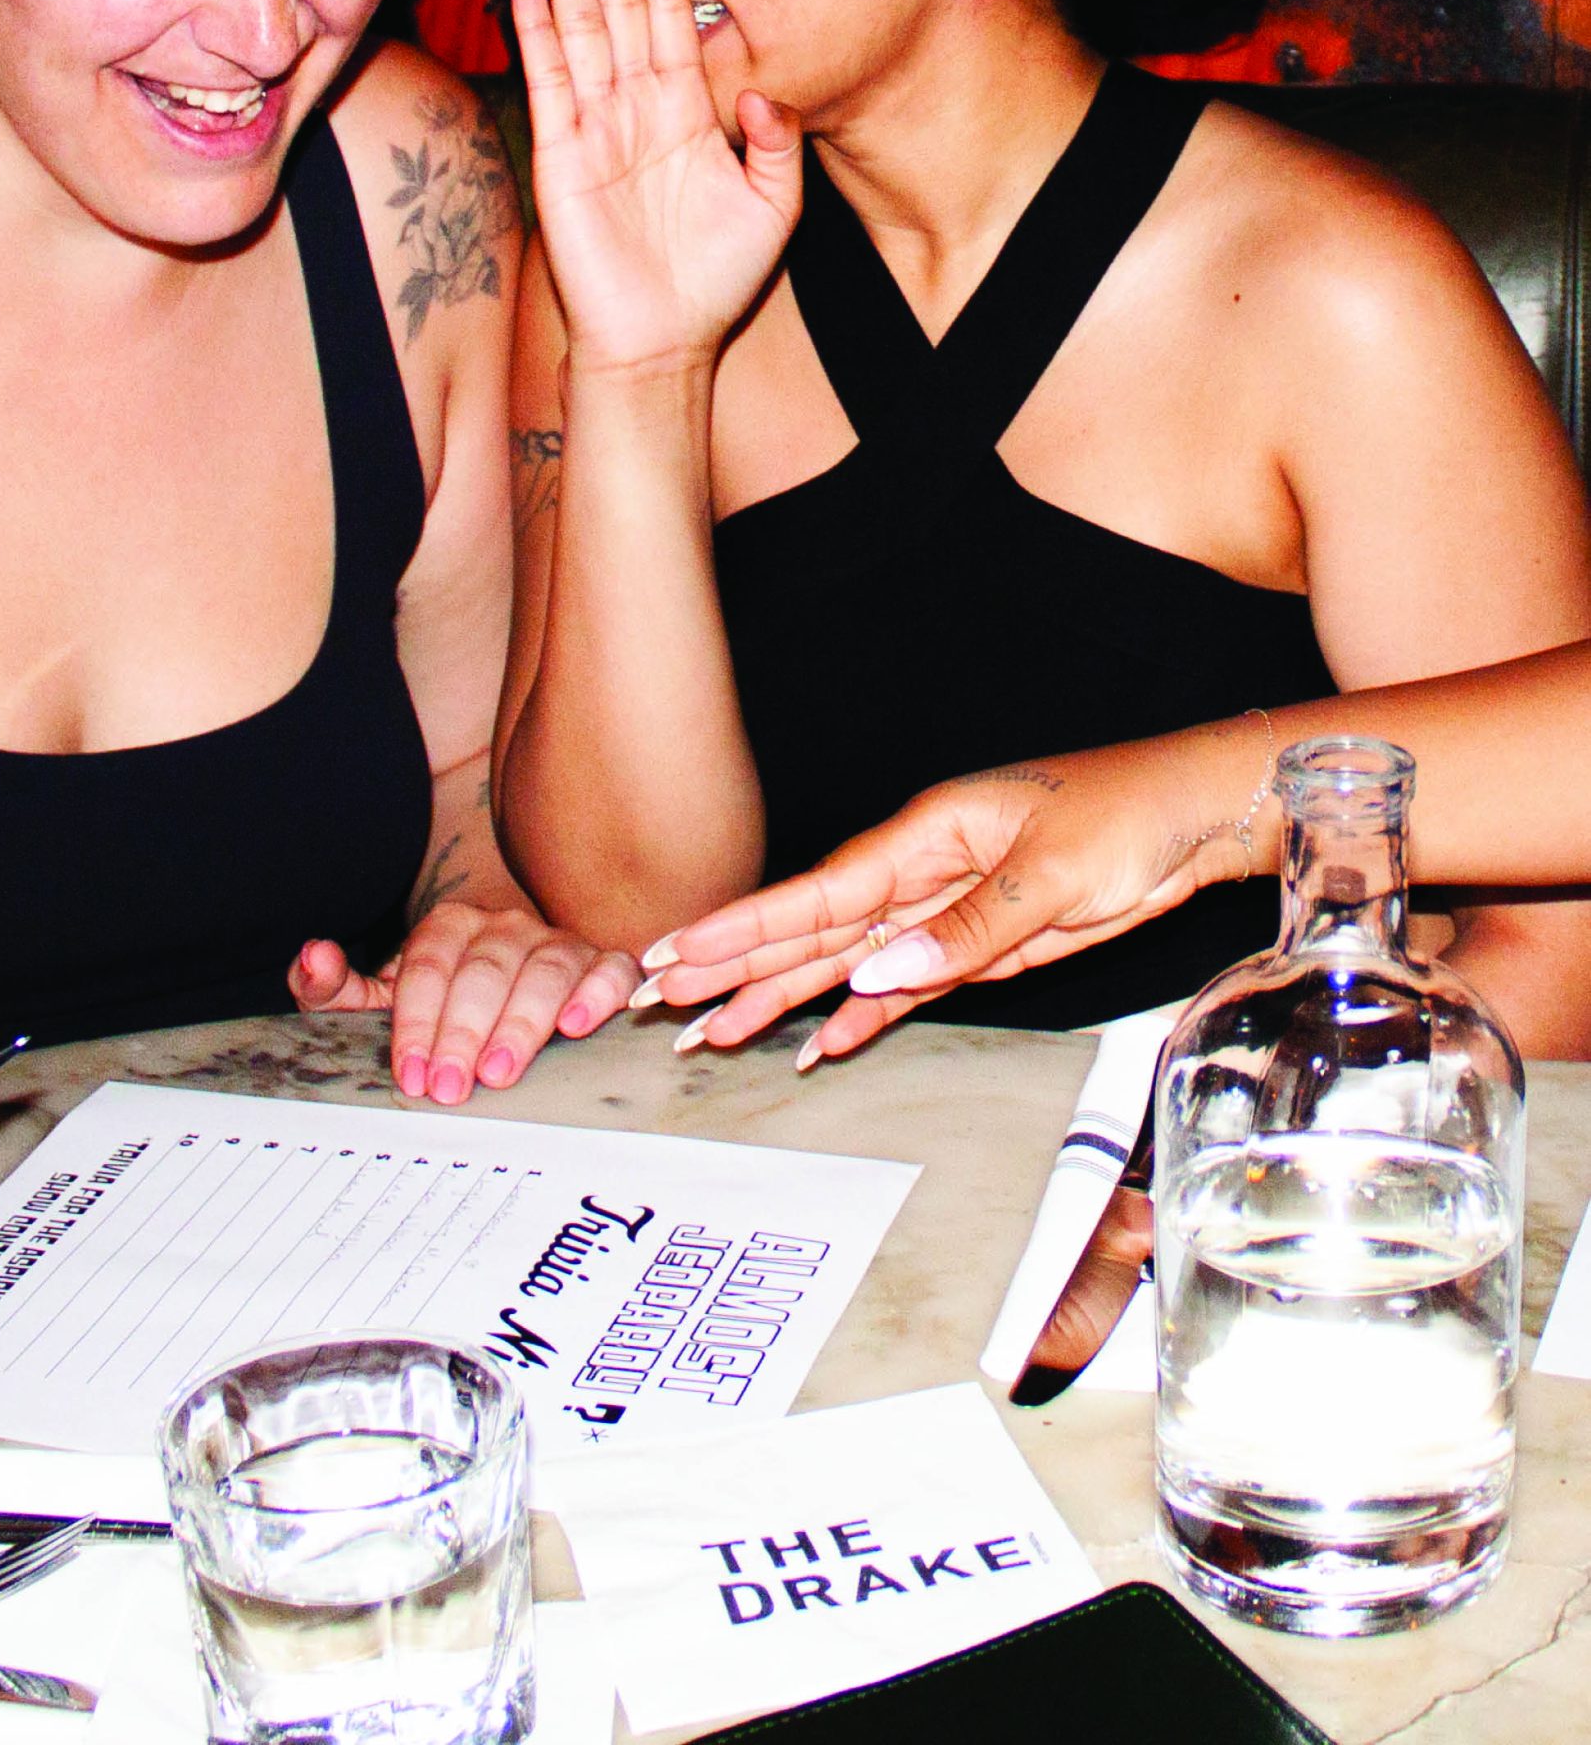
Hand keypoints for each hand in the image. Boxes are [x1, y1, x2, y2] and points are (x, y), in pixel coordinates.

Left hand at [290, 903, 638, 1102]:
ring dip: (522, 1021)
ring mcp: (555, 944)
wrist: (496, 1005)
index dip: (417, 1021)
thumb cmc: (433, 1010)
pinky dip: (597, 992)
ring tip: (500, 1071)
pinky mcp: (599, 966)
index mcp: (447, 928)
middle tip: (451, 1086)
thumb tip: (313, 956)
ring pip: (545, 970)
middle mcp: (504, 927)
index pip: (429, 968)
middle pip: (485, 971)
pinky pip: (608, 969)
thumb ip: (333, 987)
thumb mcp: (377, 1004)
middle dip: (464, 1031)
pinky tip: (579, 1025)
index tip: (411, 1072)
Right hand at [510, 0, 801, 376]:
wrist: (662, 344)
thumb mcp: (774, 206)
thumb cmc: (715, 281)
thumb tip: (764, 92)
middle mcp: (635, 105)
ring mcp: (594, 125)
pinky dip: (537, 30)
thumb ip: (777, 144)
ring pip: (581, 26)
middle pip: (619, 0)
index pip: (670, 11)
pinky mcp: (560, 154)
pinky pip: (549, 80)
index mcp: (685, 107)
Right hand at [641, 741, 1224, 1062]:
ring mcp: (948, 909)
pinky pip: (906, 987)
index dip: (743, 927)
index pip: (818, 892)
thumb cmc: (1129, 814)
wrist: (1200, 815)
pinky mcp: (982, 944)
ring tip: (713, 1030)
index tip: (677, 951)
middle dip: (735, 964)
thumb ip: (965, 931)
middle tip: (660, 999)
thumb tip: (876, 976)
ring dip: (782, 996)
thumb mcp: (1051, 874)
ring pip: (846, 962)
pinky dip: (862, 1016)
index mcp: (926, 833)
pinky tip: (820, 1045)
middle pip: (812, 928)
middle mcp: (923, 870)